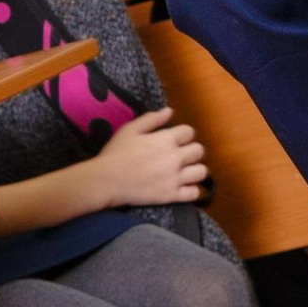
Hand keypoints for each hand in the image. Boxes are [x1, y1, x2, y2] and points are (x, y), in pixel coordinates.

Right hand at [86, 107, 206, 205]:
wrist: (106, 181)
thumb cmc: (116, 153)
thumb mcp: (130, 129)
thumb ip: (151, 119)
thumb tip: (170, 111)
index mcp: (166, 139)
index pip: (189, 132)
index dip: (183, 134)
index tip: (175, 140)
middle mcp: (175, 157)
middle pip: (199, 150)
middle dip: (191, 151)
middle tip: (180, 156)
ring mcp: (175, 178)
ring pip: (202, 171)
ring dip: (195, 169)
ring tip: (185, 171)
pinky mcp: (171, 195)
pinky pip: (194, 193)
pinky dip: (191, 190)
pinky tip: (183, 187)